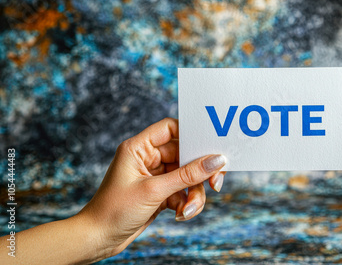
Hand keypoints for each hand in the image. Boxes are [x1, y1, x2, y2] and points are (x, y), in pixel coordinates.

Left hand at [78, 118, 226, 259]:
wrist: (98, 240)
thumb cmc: (114, 211)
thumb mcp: (154, 191)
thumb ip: (187, 175)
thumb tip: (216, 161)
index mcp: (139, 148)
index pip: (170, 128)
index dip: (191, 134)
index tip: (211, 146)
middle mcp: (148, 158)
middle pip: (185, 155)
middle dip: (199, 173)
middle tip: (215, 182)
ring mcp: (155, 176)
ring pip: (187, 177)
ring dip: (194, 194)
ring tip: (189, 210)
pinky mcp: (160, 193)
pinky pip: (183, 192)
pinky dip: (186, 203)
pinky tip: (180, 214)